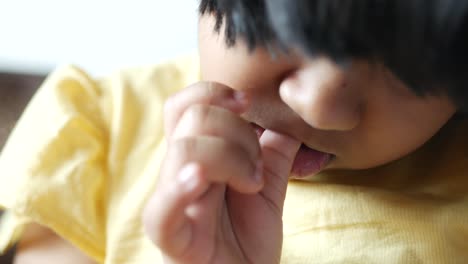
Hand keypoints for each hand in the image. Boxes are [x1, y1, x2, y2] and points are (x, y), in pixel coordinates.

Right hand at [143, 82, 300, 263]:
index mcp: (197, 158)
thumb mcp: (267, 189)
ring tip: (250, 185)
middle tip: (257, 166)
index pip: (185, 106)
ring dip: (230, 159)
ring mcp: (172, 203)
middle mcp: (179, 173)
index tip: (248, 102)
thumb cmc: (247, 239)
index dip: (213, 92)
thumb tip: (290, 122)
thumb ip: (274, 155)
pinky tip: (200, 181)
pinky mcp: (170, 237)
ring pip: (184, 151)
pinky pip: (161, 209)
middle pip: (191, 119)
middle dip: (237, 131)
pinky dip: (180, 188)